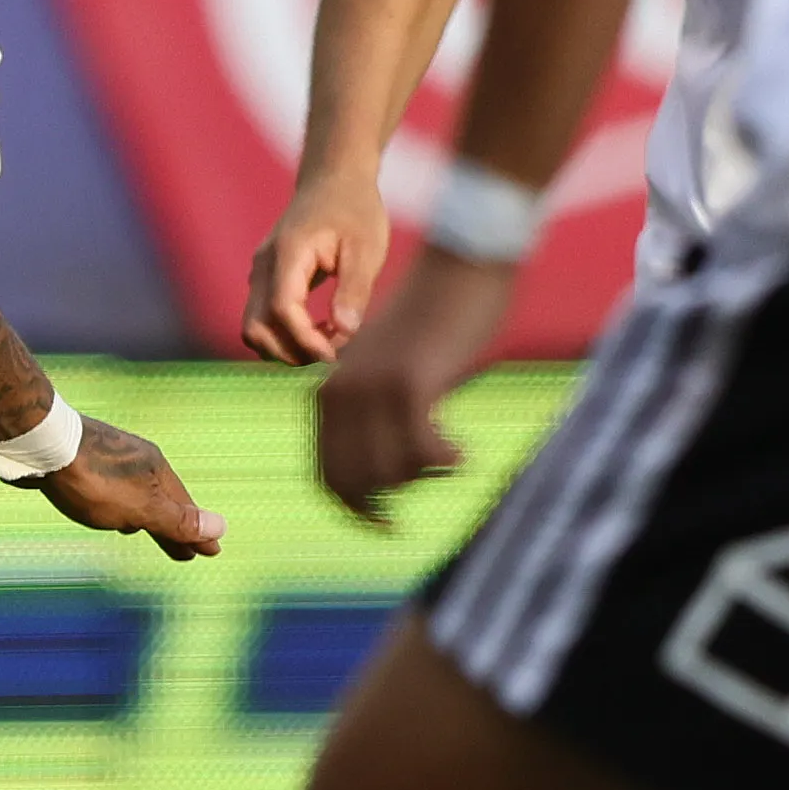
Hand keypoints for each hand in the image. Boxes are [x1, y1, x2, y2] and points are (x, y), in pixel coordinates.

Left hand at [32, 419, 225, 559]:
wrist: (40, 441)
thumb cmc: (93, 479)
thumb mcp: (140, 507)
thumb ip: (176, 521)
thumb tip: (221, 528)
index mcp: (156, 471)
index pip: (184, 510)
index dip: (196, 534)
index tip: (211, 553)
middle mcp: (137, 461)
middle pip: (161, 502)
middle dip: (173, 528)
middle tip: (185, 554)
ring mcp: (109, 458)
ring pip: (134, 493)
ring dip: (144, 515)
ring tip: (143, 531)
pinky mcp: (81, 460)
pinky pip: (109, 487)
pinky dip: (118, 504)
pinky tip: (106, 509)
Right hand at [241, 174, 391, 365]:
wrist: (334, 181)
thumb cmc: (354, 210)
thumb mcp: (367, 248)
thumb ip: (355, 290)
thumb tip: (345, 332)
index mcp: (289, 252)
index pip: (283, 309)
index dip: (305, 340)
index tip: (335, 354)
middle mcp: (265, 265)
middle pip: (256, 327)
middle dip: (290, 352)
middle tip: (330, 355)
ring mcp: (260, 273)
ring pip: (254, 328)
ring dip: (285, 348)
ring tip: (325, 344)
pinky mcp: (265, 280)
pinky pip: (262, 319)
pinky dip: (284, 336)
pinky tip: (317, 332)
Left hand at [315, 252, 518, 520]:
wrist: (461, 264)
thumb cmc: (435, 319)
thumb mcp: (389, 370)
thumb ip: (374, 414)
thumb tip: (384, 476)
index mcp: (329, 393)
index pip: (327, 475)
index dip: (355, 509)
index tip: (386, 525)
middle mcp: (341, 394)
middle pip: (356, 483)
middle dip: (392, 499)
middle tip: (432, 480)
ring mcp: (373, 390)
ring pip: (392, 472)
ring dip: (425, 474)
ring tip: (449, 456)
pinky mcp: (410, 384)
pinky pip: (423, 452)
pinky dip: (445, 460)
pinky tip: (461, 450)